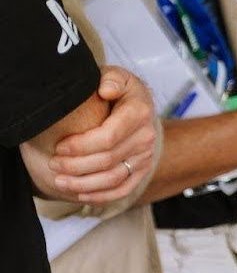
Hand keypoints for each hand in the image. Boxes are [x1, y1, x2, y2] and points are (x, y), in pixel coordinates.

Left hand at [50, 67, 157, 203]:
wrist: (133, 104)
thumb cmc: (117, 90)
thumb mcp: (115, 76)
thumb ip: (111, 78)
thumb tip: (105, 90)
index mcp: (140, 111)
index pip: (108, 137)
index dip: (80, 146)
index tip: (59, 146)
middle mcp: (146, 136)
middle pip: (107, 160)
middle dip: (75, 166)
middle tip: (53, 164)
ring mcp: (145, 155)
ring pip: (112, 179)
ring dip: (82, 184)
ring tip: (60, 181)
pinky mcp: (141, 170)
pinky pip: (122, 190)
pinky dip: (100, 196)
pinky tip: (80, 194)